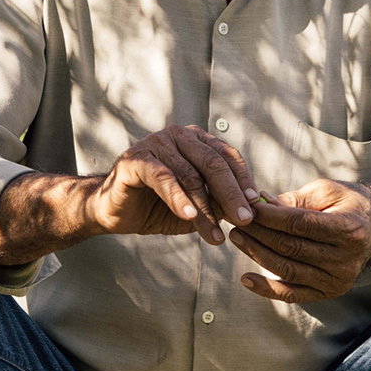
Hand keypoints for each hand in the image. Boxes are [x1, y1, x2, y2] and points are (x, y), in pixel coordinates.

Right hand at [85, 125, 260, 245]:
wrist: (114, 213)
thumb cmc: (157, 207)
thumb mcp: (196, 207)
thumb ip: (218, 204)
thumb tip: (249, 211)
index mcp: (196, 141)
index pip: (228, 156)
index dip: (243, 180)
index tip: (256, 206)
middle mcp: (178, 136)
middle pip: (213, 163)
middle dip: (231, 195)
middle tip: (245, 220)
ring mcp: (155, 143)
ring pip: (190, 175)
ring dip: (205, 208)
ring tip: (215, 235)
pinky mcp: (135, 159)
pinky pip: (163, 178)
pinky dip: (178, 198)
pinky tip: (188, 216)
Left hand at [230, 178, 370, 301]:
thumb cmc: (349, 204)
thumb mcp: (328, 191)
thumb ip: (296, 199)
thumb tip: (261, 204)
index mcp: (349, 228)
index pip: (300, 224)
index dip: (270, 216)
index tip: (248, 206)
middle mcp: (346, 259)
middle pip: (290, 247)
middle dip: (258, 232)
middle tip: (236, 219)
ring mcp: (337, 279)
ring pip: (287, 270)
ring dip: (256, 254)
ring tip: (237, 237)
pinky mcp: (329, 292)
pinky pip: (292, 294)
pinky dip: (266, 289)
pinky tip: (246, 278)